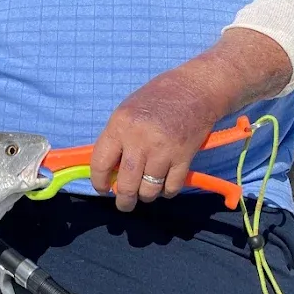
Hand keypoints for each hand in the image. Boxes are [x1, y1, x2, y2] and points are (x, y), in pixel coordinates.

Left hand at [90, 63, 219, 211]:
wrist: (195, 89)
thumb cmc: (157, 97)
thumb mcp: (127, 111)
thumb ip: (117, 139)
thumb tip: (109, 170)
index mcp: (120, 125)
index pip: (100, 163)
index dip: (99, 182)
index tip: (103, 189)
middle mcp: (140, 140)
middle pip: (126, 184)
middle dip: (124, 200)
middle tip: (125, 203)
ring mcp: (163, 150)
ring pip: (148, 190)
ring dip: (146, 196)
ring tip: (145, 192)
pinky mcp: (184, 157)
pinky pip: (171, 187)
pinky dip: (167, 191)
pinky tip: (164, 185)